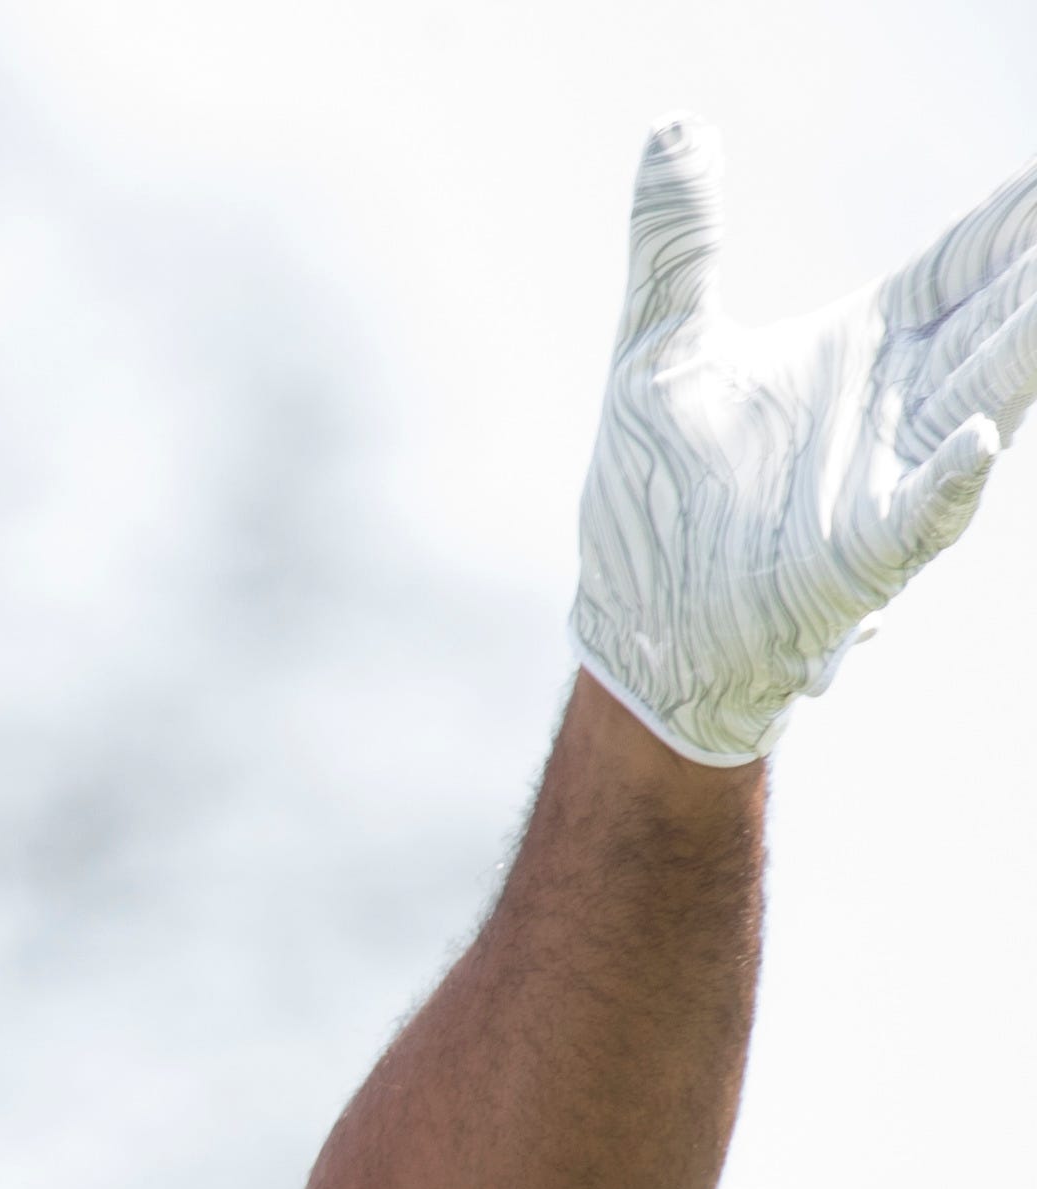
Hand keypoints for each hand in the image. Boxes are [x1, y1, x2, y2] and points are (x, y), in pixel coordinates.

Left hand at [571, 119, 1036, 763]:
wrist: (638, 618)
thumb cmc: (662, 489)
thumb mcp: (658, 344)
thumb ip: (678, 241)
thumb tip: (675, 122)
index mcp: (871, 345)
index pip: (963, 261)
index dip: (1014, 214)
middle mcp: (902, 403)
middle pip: (999, 317)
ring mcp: (891, 477)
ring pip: (985, 400)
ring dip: (1025, 352)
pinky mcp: (859, 555)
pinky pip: (921, 514)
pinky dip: (951, 478)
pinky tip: (980, 439)